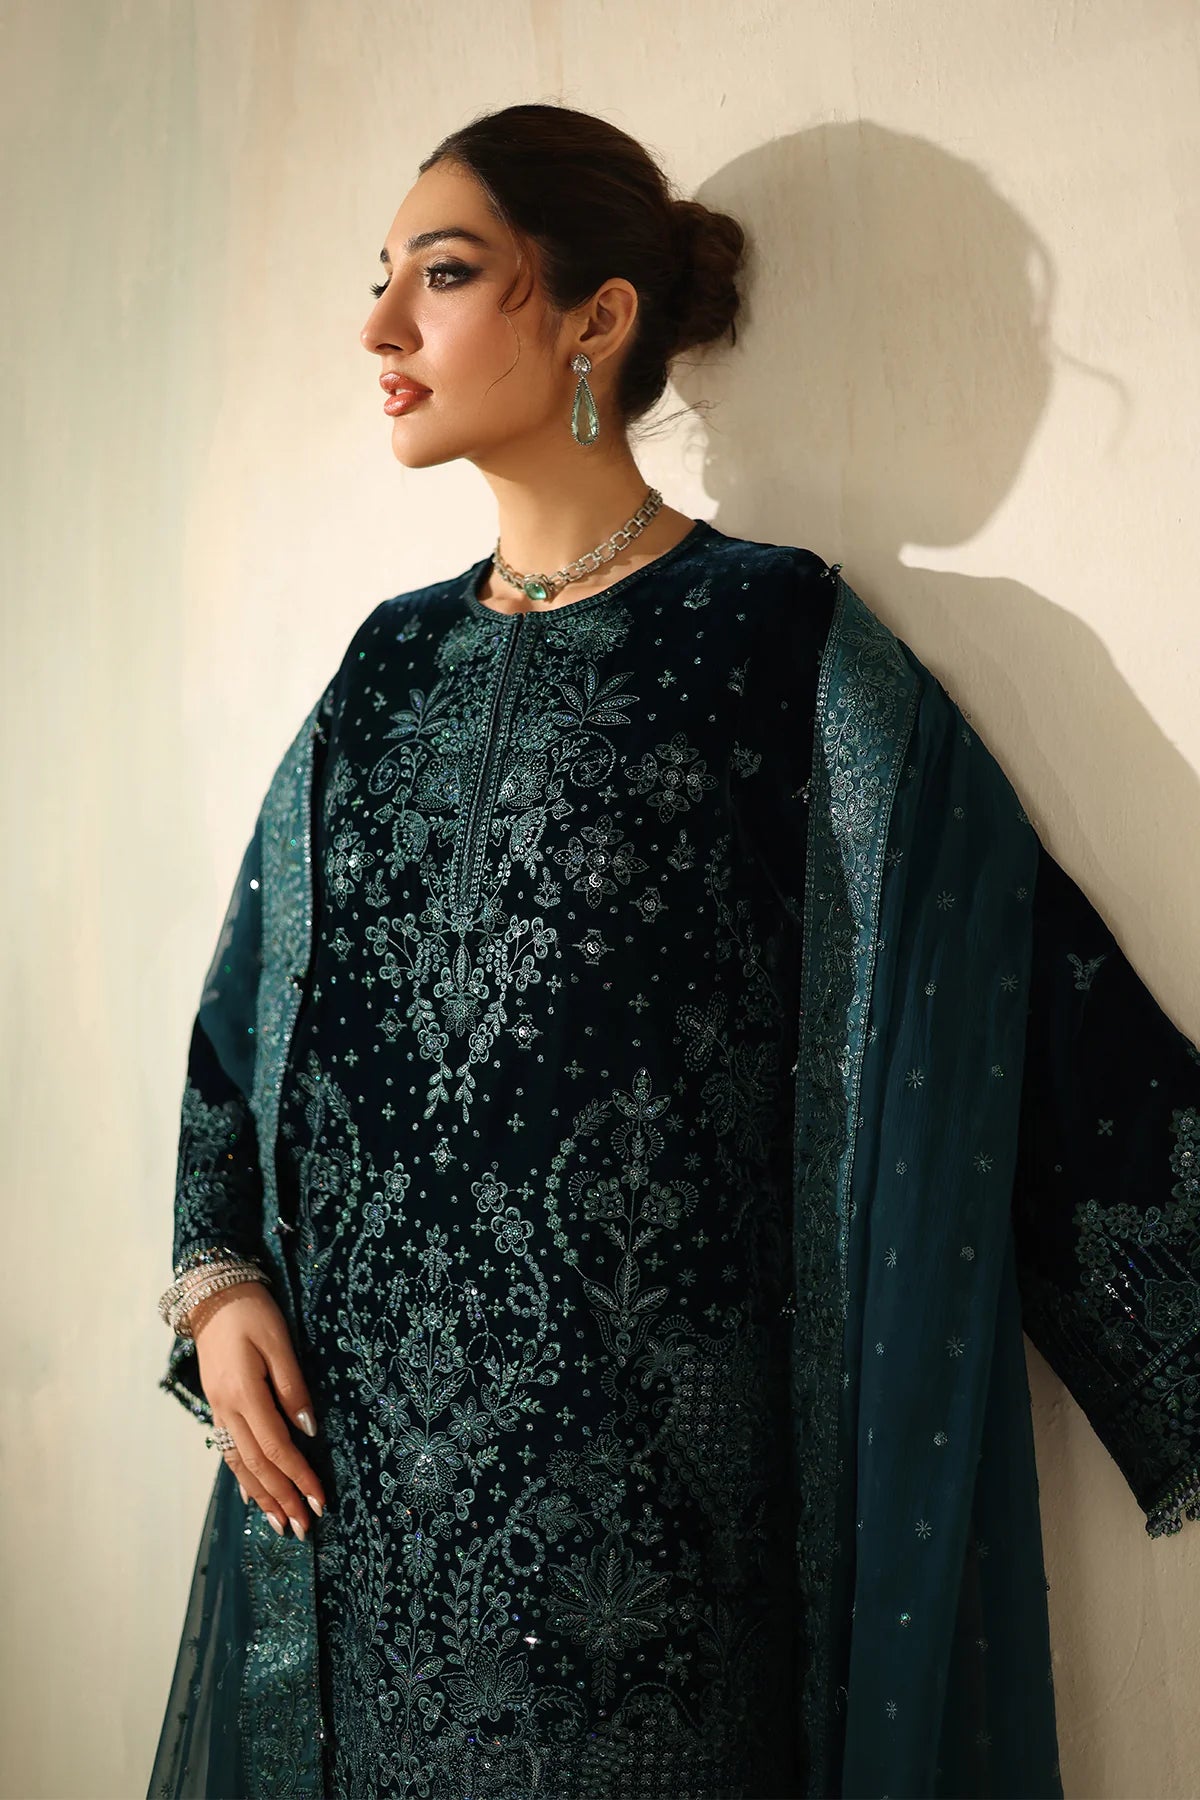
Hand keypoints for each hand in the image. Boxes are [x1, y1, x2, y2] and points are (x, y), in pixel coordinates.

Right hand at [190, 1282, 326, 1538]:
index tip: (319, 1500)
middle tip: (303, 1528)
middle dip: (282, 1498)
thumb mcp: (280, 1342)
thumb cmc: (252, 1312)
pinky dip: (242, 1477)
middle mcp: (227, 1409)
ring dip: (261, 1496)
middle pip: (257, 1465)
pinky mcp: (217, 1405)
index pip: (276, 1448)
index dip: (299, 1476)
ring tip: (280, 1523)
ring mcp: (218, 1410)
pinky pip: (229, 1451)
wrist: (213, 1293)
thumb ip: (293, 1387)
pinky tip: (252, 1494)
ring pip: (239, 1464)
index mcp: (244, 1394)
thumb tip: (308, 1430)